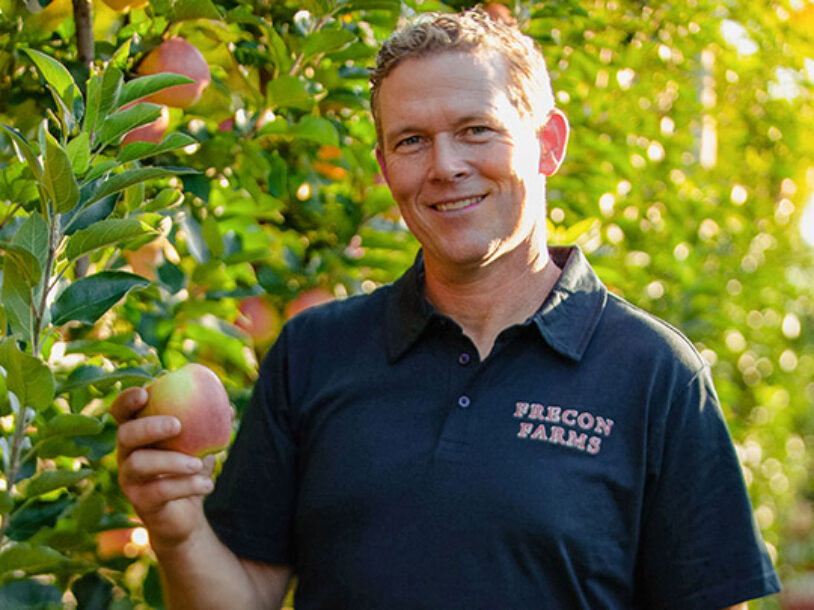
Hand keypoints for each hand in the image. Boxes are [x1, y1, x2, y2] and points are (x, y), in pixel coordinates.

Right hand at [111, 386, 215, 552]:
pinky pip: (158, 491)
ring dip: (171, 460)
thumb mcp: (202, 444)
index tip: (145, 392)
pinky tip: (208, 485)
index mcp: (139, 433)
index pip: (122, 412)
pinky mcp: (141, 502)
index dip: (127, 400)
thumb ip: (211, 423)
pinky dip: (186, 486)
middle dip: (149, 426)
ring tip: (199, 463)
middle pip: (125, 434)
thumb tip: (228, 407)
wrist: (188, 514)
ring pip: (138, 464)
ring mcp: (130, 479)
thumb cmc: (191, 469)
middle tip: (177, 424)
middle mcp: (127, 454)